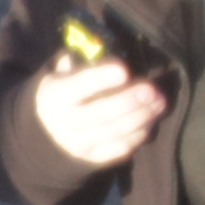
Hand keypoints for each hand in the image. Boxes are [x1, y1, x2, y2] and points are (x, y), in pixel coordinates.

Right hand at [29, 48, 171, 166]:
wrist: (45, 132)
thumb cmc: (62, 93)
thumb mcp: (60, 74)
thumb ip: (78, 62)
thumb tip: (99, 46)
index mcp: (55, 96)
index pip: (79, 87)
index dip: (102, 78)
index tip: (124, 70)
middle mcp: (65, 123)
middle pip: (103, 113)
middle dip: (131, 101)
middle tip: (152, 90)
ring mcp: (78, 144)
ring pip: (116, 132)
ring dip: (142, 117)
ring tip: (159, 103)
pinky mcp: (92, 158)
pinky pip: (119, 149)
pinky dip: (138, 136)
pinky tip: (150, 121)